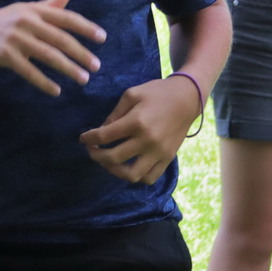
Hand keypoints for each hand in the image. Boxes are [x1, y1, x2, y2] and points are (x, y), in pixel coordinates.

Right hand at [0, 0, 105, 95]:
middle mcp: (27, 21)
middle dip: (81, 53)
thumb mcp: (24, 10)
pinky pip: (30, 71)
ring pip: (49, 56)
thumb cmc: (2, 22)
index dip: (86, 28)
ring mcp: (16, 38)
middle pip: (61, 38)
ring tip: (83, 80)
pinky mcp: (5, 55)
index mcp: (34, 10)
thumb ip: (48, 4)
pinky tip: (56, 91)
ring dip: (68, 69)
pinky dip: (44, 82)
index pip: (66, 18)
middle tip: (97, 66)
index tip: (102, 38)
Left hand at [79, 75, 201, 184]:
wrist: (187, 98)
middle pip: (113, 158)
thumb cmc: (157, 92)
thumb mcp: (132, 94)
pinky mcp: (168, 159)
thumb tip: (101, 131)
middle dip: (97, 156)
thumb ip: (115, 114)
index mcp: (136, 122)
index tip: (83, 138)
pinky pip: (149, 178)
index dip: (89, 139)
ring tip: (109, 162)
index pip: (104, 137)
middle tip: (92, 151)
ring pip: (131, 175)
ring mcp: (159, 153)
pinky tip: (128, 167)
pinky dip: (136, 177)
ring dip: (114, 171)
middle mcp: (147, 141)